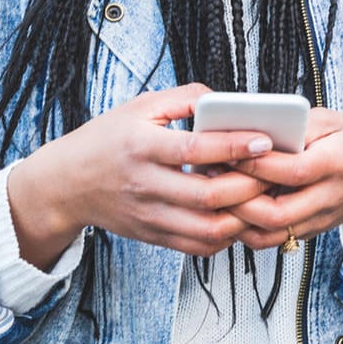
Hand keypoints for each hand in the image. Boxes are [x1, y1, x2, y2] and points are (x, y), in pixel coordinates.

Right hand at [7, 83, 281, 267]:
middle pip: (207, 196)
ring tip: (263, 196)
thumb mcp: (141, 107)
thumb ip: (186, 97)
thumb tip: (228, 100)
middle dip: (250, 186)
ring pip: (208, 229)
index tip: (265, 139)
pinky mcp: (154, 236)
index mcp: (141, 147)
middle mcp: (145, 185)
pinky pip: (198, 246)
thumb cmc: (109, 138)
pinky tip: (240, 214)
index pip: (194, 150)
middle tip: (276, 171)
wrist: (66, 185)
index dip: (234, 146)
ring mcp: (149, 216)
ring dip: (243, 216)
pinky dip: (227, 235)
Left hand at [227, 108, 342, 246]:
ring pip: (269, 234)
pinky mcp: (308, 233)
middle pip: (277, 213)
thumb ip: (295, 126)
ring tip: (214, 194)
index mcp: (337, 163)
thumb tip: (252, 131)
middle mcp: (328, 197)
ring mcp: (318, 220)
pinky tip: (228, 208)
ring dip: (236, 219)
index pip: (293, 170)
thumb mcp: (331, 120)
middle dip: (237, 198)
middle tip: (211, 177)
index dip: (257, 164)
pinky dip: (245, 228)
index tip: (229, 150)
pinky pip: (270, 239)